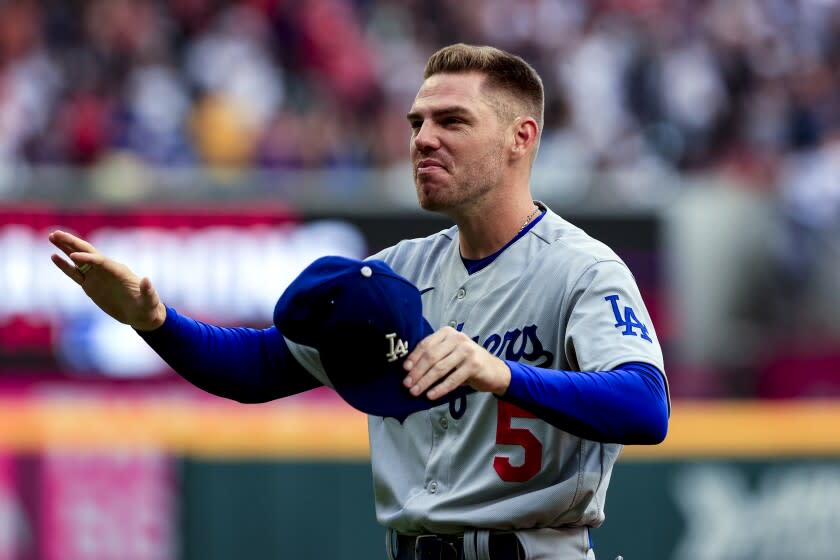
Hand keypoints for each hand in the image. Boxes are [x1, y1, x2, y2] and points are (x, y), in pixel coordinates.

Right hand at [49, 230, 166, 330]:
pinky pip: (74, 273)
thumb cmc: (148, 306)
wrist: (141, 314)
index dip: (87, 258)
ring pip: (78, 260)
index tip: (73, 257)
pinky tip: (53, 256)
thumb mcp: (149, 300)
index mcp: (119, 271)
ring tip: (52, 236)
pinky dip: (64, 265)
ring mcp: (97, 276)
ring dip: (65, 248)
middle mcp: (106, 270)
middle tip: (55, 233)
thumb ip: (147, 291)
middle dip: (72, 243)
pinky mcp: (90, 285)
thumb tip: (146, 280)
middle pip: (87, 252)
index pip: (100, 261)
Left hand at [402, 326, 510, 399]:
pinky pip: (452, 379)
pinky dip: (440, 388)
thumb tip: (409, 370)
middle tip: (407, 384)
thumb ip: (434, 355)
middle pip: (431, 356)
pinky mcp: (474, 365)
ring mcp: (467, 351)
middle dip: (417, 372)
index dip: (414, 358)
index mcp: (448, 333)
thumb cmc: (467, 362)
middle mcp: (457, 338)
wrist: (493, 370)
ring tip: (415, 391)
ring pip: (440, 368)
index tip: (405, 370)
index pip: (426, 344)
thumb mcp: (450, 353)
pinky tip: (431, 395)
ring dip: (425, 382)